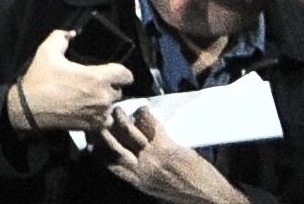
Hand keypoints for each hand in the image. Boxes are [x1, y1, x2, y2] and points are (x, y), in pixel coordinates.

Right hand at [16, 28, 136, 134]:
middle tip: (92, 83)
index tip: (110, 71)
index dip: (120, 72)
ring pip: (113, 105)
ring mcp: (101, 113)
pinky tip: (88, 110)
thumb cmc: (40, 80)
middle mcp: (104, 96)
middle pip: (118, 90)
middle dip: (108, 86)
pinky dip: (101, 115)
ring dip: (104, 101)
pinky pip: (107, 119)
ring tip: (89, 97)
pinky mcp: (96, 126)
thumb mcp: (46, 52)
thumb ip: (60, 37)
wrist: (30, 109)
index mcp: (96, 77)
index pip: (126, 75)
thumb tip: (71, 33)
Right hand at [94, 108, 244, 203]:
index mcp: (139, 182)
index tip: (90, 139)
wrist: (212, 199)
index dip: (96, 149)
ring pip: (130, 132)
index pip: (109, 163)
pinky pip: (152, 126)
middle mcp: (142, 169)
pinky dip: (146, 116)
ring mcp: (154, 157)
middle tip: (97, 117)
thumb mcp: (157, 191)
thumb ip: (143, 176)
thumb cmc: (186, 197)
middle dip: (103, 129)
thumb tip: (132, 162)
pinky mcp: (168, 147)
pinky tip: (143, 110)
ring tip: (117, 109)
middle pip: (114, 145)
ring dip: (122, 118)